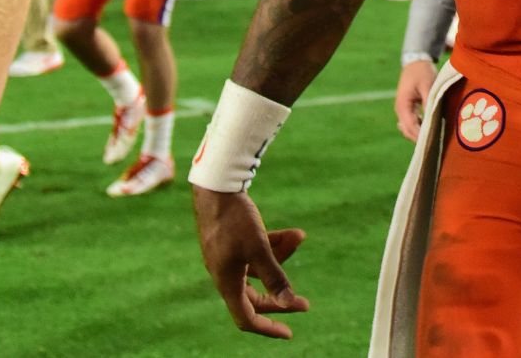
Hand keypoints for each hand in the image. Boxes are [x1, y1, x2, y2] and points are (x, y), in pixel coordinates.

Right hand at [193, 187, 309, 339]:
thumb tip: (289, 302)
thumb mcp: (259, 248)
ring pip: (259, 270)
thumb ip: (275, 276)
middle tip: (304, 303)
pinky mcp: (231, 243)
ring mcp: (228, 258)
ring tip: (299, 237)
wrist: (215, 187)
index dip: (268, 328)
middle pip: (255, 298)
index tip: (289, 333)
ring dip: (282, 258)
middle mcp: (226, 274)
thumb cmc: (234, 219)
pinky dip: (274, 246)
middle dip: (280, 298)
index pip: (247, 318)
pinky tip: (294, 234)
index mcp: (228, 282)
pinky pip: (256, 253)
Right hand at [395, 60, 434, 142]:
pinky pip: (413, 123)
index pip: (410, 127)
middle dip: (420, 138)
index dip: (420, 136)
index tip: (432, 142)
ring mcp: (403, 110)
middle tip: (436, 144)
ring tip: (435, 138)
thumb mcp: (427, 85)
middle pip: (408, 131)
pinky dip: (420, 127)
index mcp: (402, 105)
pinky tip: (432, 128)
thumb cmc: (422, 72)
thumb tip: (433, 118)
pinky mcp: (409, 108)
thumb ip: (429, 101)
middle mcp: (400, 110)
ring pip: (409, 128)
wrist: (416, 61)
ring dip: (420, 133)